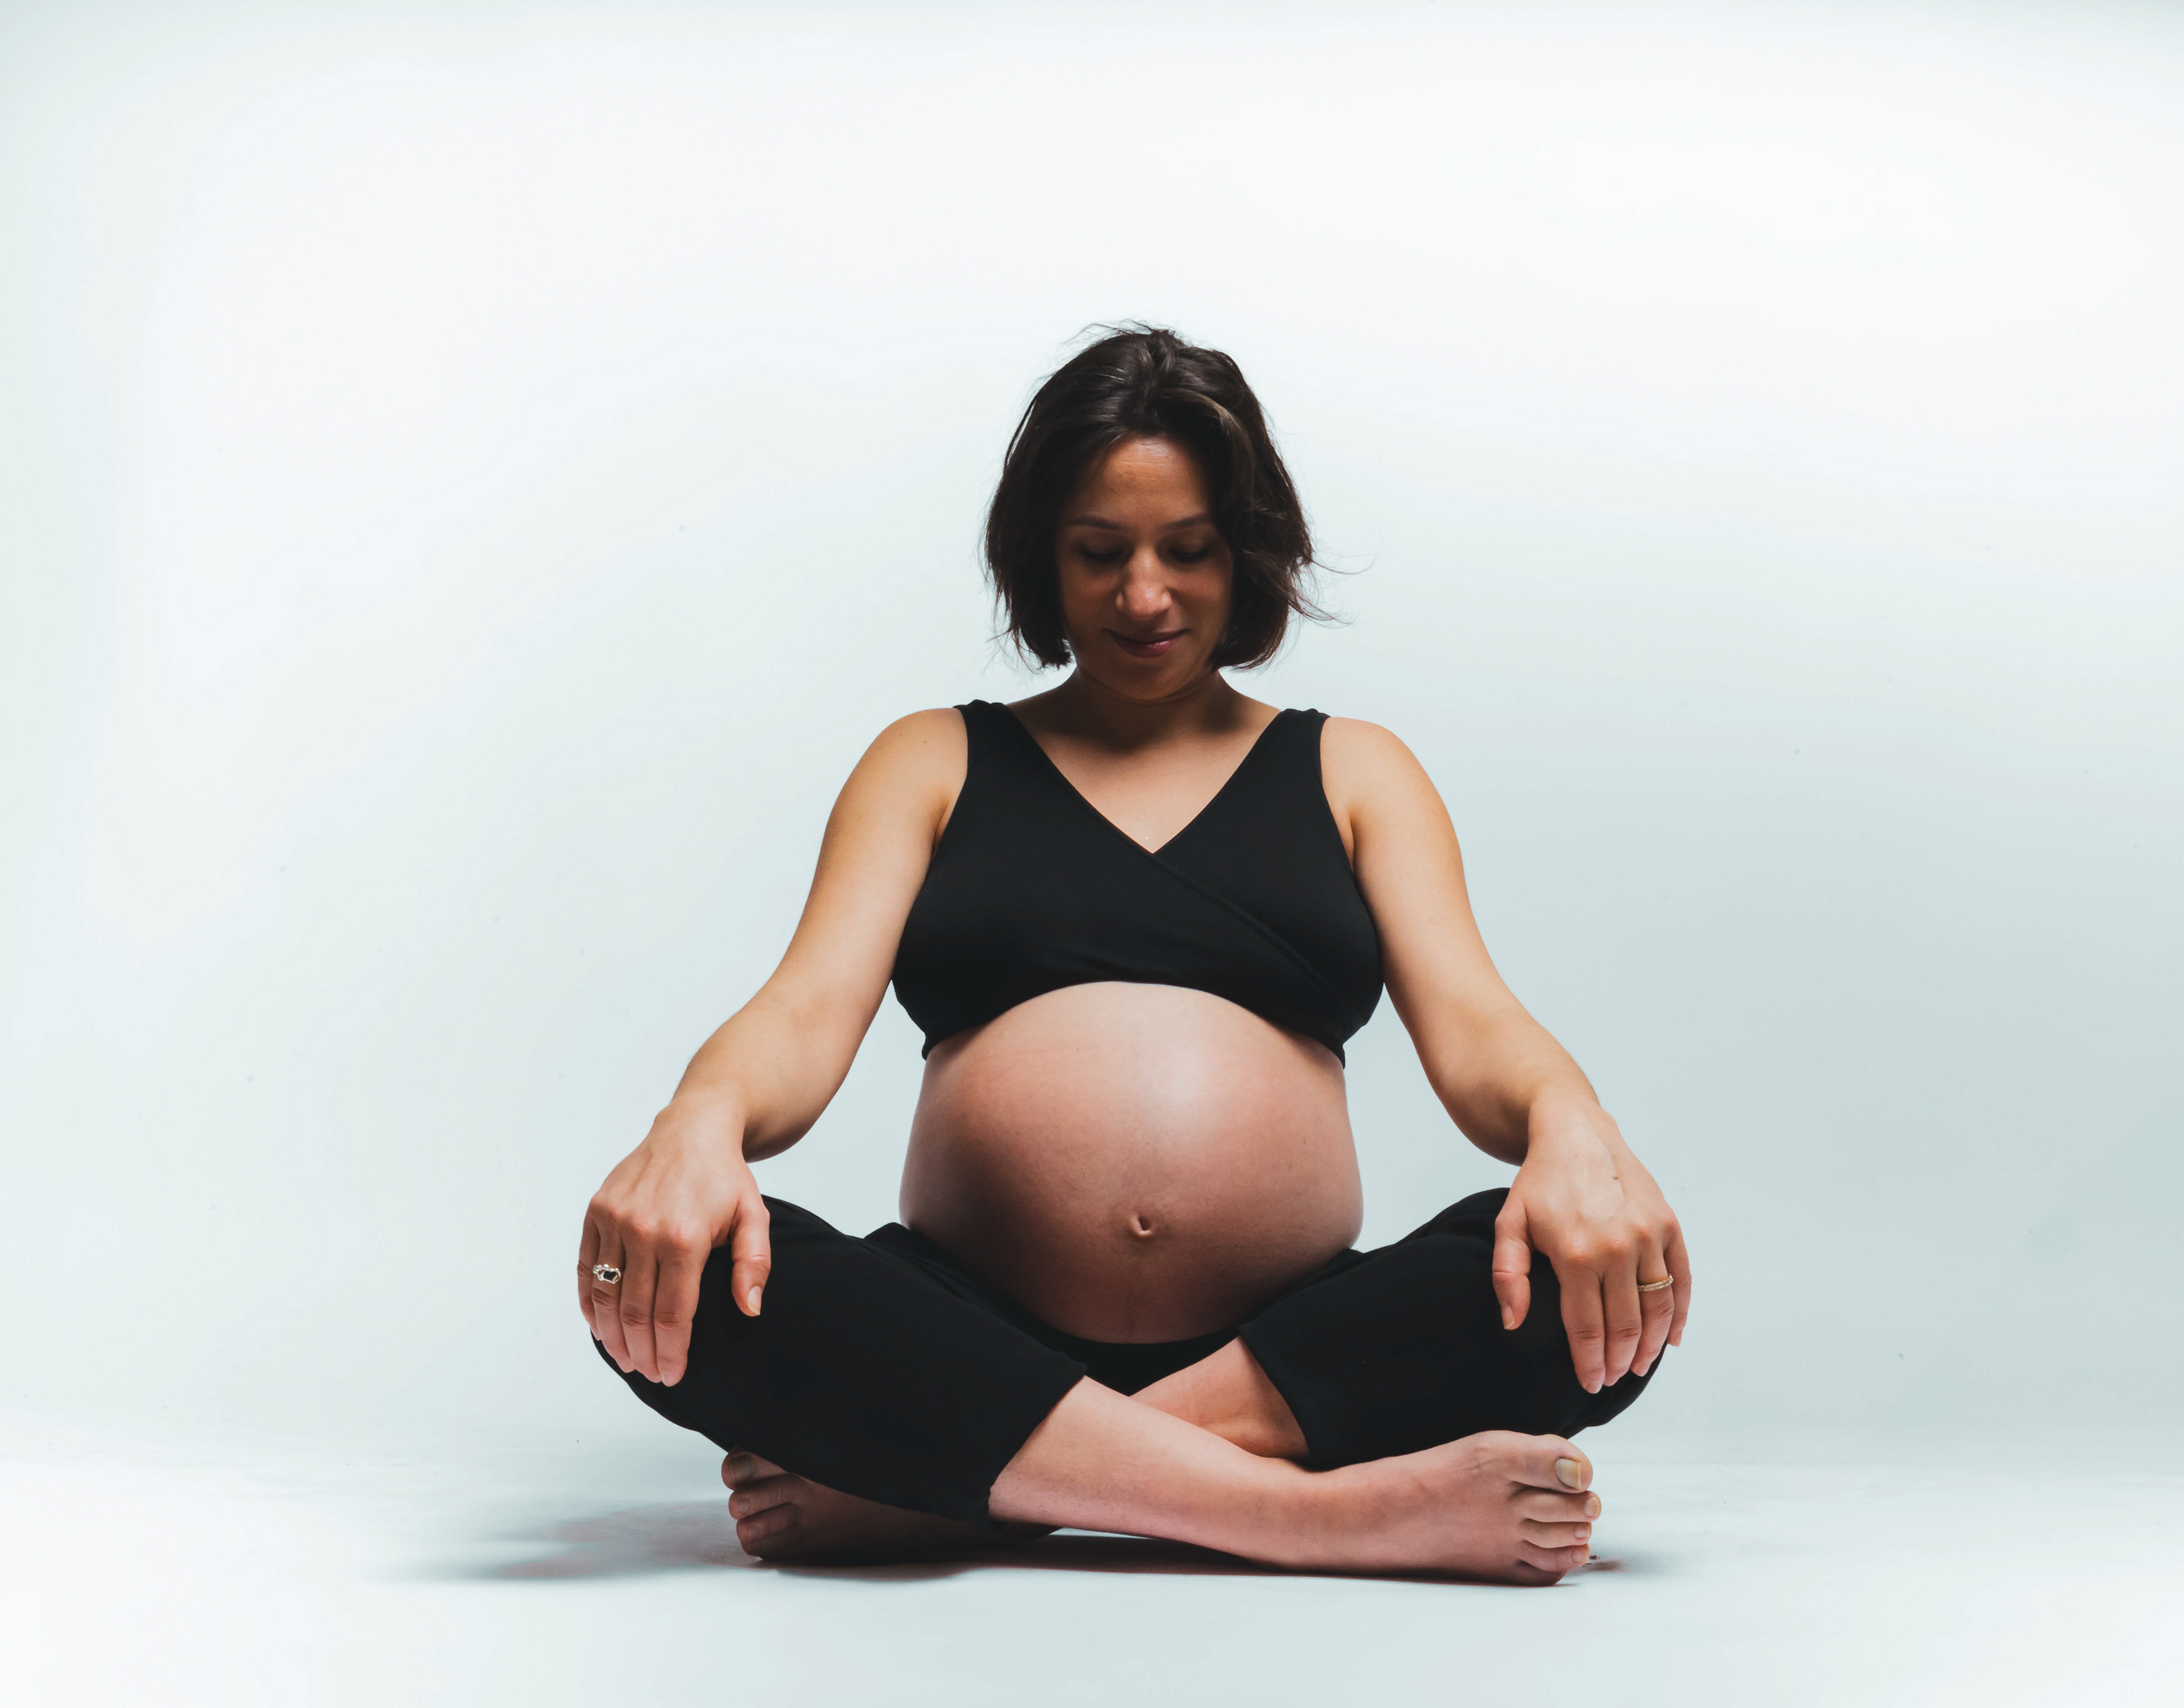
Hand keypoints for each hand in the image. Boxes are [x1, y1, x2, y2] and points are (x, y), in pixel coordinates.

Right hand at [579, 1101, 770, 1385]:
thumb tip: (750, 1310)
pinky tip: (601, 1326)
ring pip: (605, 1295)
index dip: (671, 1350)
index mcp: (684, 1236)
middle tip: (650, 1375)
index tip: (673, 1375)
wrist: (692, 1128)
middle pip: (635, 1311)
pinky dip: (590, 1303)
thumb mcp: (753, 1216)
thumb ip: (754, 1265)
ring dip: (612, 1336)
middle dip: (642, 1352)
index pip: (672, 1312)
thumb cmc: (724, 1177)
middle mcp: (643, 1229)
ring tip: (626, 1360)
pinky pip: (585, 1268)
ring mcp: (614, 1219)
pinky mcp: (596, 1212)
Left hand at [1491, 1091, 1689, 1392]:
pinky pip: (1681, 1279)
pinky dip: (1680, 1313)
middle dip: (1618, 1360)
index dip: (1589, 1362)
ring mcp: (1648, 1235)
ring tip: (1638, 1366)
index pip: (1586, 1327)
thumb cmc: (1540, 1182)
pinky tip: (1671, 1338)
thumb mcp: (1509, 1224)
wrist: (1577, 1134)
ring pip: (1658, 1308)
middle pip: (1625, 1324)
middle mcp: (1617, 1247)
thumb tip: (1513, 1324)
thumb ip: (1507, 1276)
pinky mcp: (1668, 1224)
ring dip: (1651, 1345)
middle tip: (1611, 1379)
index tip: (1589, 1383)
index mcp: (1576, 1254)